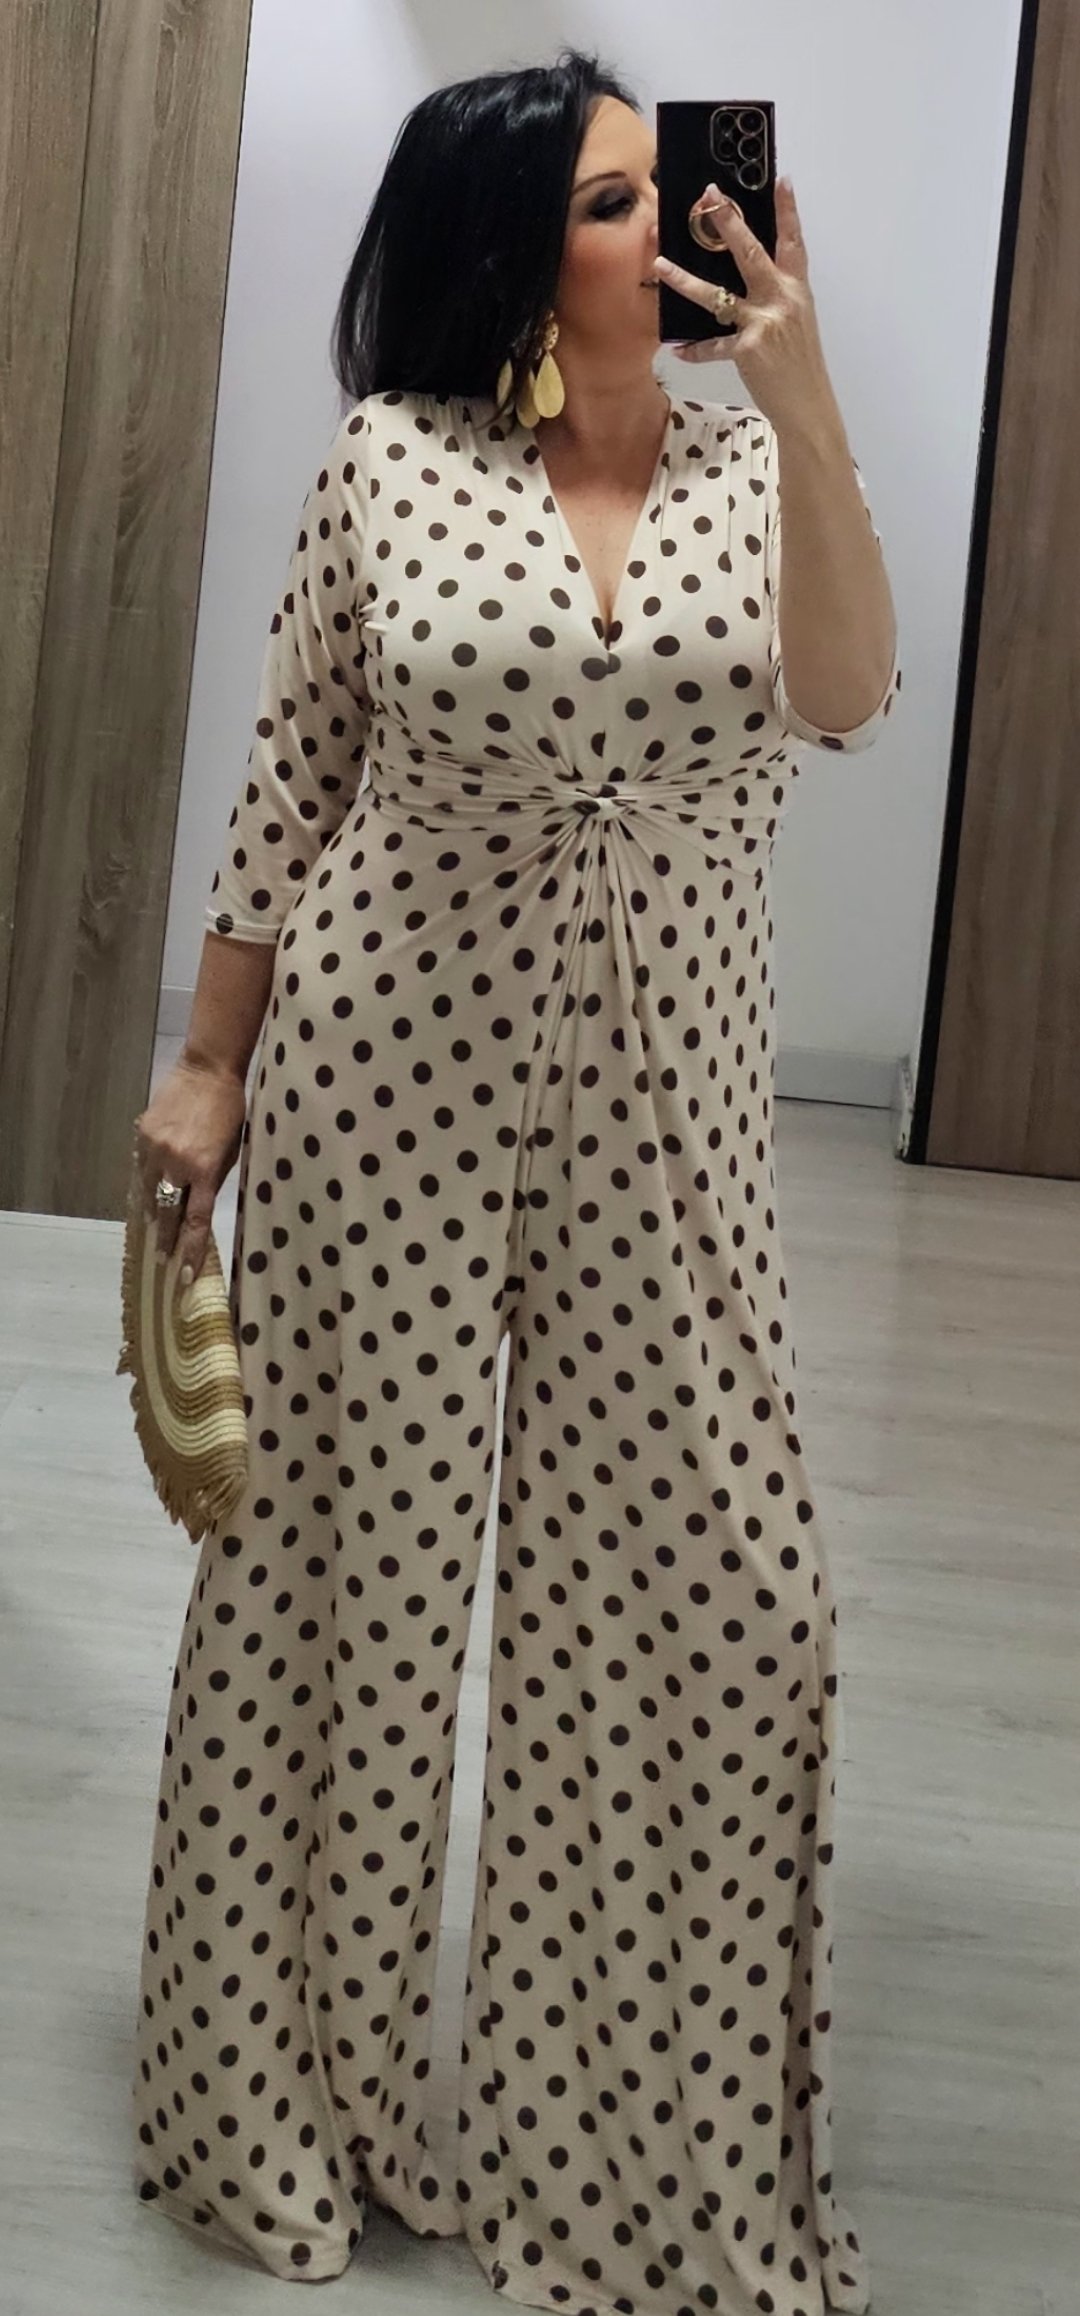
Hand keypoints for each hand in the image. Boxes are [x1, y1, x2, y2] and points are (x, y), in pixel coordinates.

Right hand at [134, 1058, 246, 1281]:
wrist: (207, 1070)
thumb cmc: (230, 1111)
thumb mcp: (232, 1150)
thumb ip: (214, 1178)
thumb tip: (197, 1205)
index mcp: (206, 1170)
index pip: (196, 1221)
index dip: (190, 1250)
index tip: (184, 1275)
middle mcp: (177, 1163)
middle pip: (167, 1213)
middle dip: (166, 1239)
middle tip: (164, 1258)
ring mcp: (155, 1149)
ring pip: (149, 1193)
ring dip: (153, 1213)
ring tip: (155, 1230)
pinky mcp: (142, 1135)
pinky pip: (141, 1169)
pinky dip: (146, 1183)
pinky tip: (149, 1193)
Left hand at [652, 177, 834, 433]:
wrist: (808, 405)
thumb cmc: (800, 364)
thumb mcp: (797, 322)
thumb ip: (777, 296)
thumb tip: (753, 278)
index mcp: (796, 290)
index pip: (793, 242)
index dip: (788, 210)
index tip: (781, 180)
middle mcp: (782, 299)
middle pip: (751, 253)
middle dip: (728, 222)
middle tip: (709, 197)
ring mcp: (763, 323)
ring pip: (717, 295)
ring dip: (685, 280)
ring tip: (660, 265)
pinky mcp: (748, 349)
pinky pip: (713, 346)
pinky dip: (695, 350)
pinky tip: (678, 349)